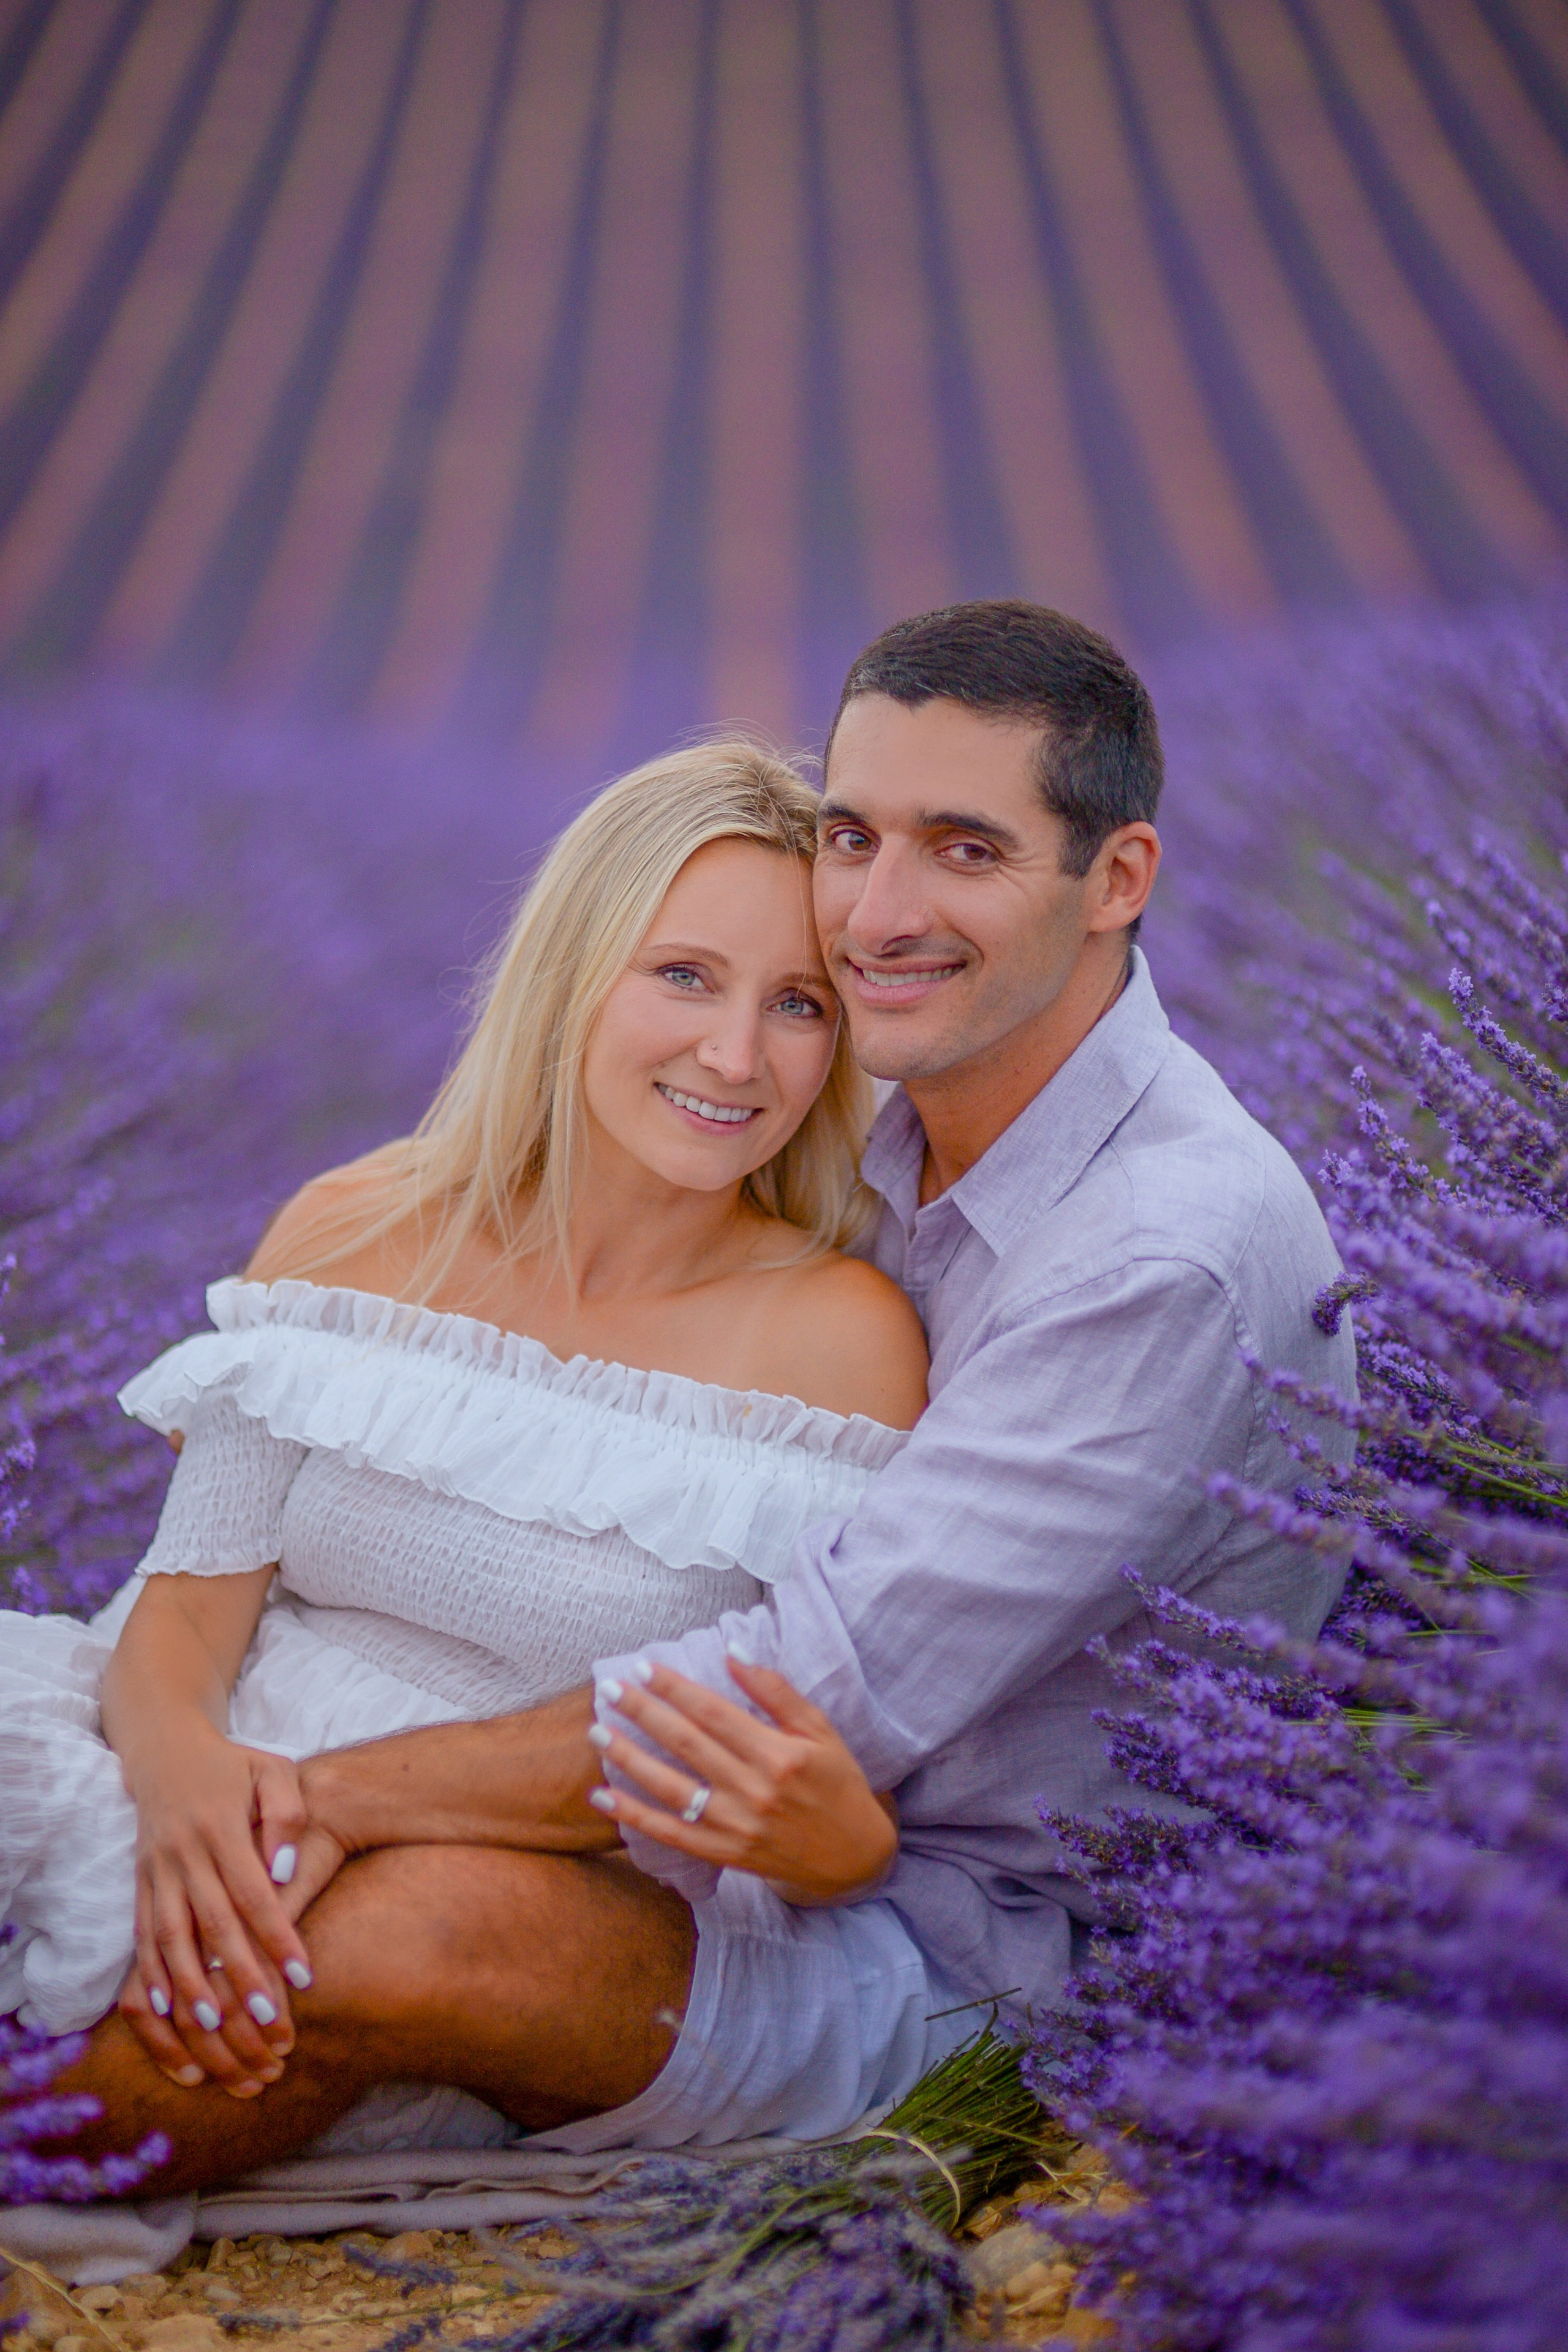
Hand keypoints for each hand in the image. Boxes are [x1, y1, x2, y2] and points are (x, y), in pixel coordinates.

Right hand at [117, 1726, 313, 2095]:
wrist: (168, 1750)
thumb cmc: (235, 1765)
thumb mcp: (273, 1770)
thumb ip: (287, 1813)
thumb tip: (286, 1870)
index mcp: (221, 1825)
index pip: (253, 1892)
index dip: (278, 1935)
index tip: (304, 1976)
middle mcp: (184, 1853)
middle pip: (212, 1924)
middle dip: (239, 1976)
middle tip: (268, 2021)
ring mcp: (156, 1870)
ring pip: (168, 1939)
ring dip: (190, 1986)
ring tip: (214, 2028)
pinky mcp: (139, 1882)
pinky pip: (140, 1936)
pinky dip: (149, 1975)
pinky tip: (165, 2009)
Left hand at [587, 1654, 898, 1904]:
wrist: (853, 1856)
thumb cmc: (837, 1782)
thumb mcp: (820, 1730)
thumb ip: (776, 1690)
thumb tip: (733, 1650)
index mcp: (778, 1754)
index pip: (714, 1712)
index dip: (676, 1687)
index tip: (643, 1666)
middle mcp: (754, 1790)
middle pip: (686, 1744)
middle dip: (643, 1712)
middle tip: (608, 1688)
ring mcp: (736, 1826)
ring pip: (670, 1788)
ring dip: (629, 1758)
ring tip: (597, 1731)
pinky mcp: (725, 1854)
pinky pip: (671, 1834)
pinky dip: (634, 1817)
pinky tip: (603, 1796)